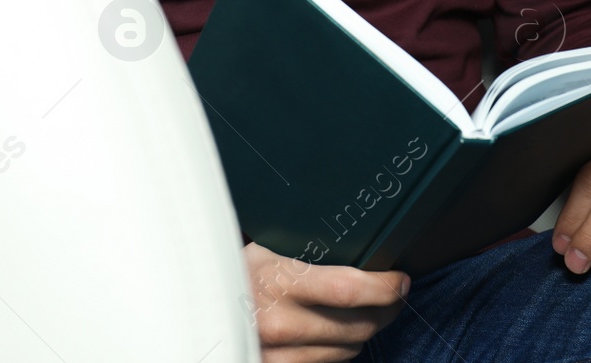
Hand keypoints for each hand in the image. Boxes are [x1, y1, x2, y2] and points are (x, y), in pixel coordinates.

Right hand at [244, 241, 410, 361]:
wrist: (191, 305)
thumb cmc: (233, 270)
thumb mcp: (265, 247)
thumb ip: (306, 250)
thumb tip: (361, 239)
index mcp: (278, 281)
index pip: (351, 290)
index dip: (385, 287)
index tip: (399, 280)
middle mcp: (279, 325)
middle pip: (358, 325)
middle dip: (385, 309)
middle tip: (392, 294)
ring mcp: (278, 356)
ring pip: (348, 349)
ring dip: (363, 331)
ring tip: (363, 310)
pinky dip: (338, 349)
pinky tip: (334, 331)